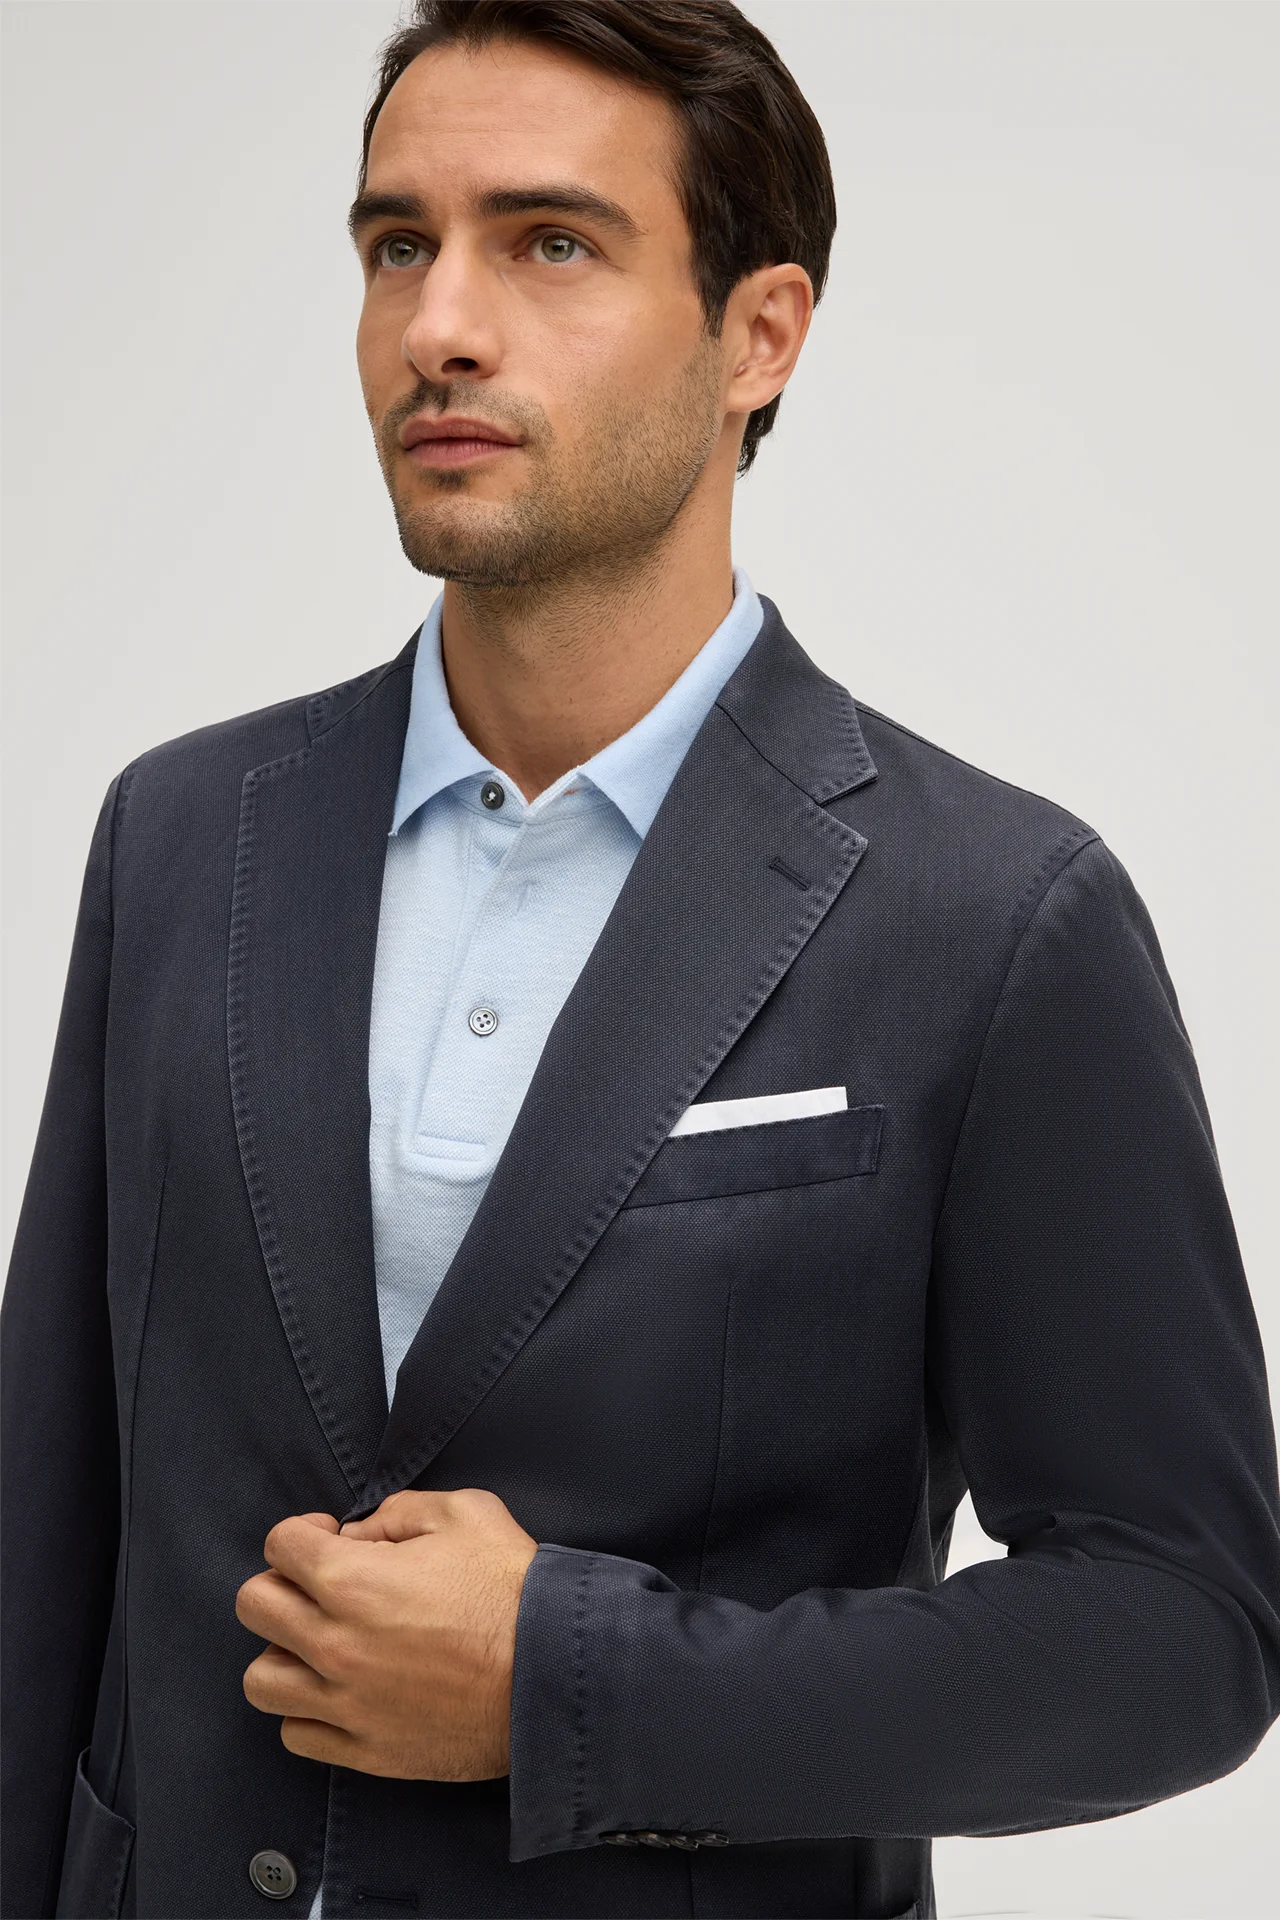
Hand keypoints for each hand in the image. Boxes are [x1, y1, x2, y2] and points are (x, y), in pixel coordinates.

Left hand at [235, 1489, 538, 1779]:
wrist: (554, 1674)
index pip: (279, 1545)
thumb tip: (360, 1534)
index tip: (327, 1538)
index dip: (302, 1532)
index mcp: (352, 1580)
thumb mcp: (465, 1514)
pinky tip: (340, 1689)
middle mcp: (336, 1643)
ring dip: (283, 1652)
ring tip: (320, 1642)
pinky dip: (308, 1710)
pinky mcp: (366, 1749)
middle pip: (254, 1605)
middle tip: (318, 1585)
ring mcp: (347, 1703)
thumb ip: (398, 1512)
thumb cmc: (514, 1591)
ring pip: (260, 1679)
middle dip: (281, 1583)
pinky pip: (296, 1734)